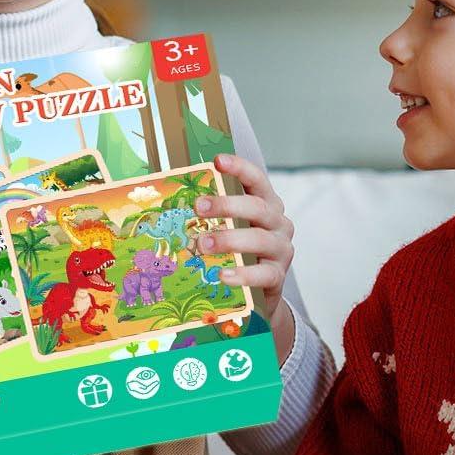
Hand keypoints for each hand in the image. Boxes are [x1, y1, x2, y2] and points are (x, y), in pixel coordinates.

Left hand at [196, 154, 294, 343]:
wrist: (261, 294)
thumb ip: (214, 215)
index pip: (257, 180)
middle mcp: (279, 223)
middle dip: (227, 205)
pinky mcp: (278, 276)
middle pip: (257, 207)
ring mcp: (281, 250)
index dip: (240, 168)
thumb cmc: (240, 253)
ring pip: (259, 239)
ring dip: (229, 239)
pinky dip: (242, 275)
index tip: (218, 160)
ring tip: (202, 244)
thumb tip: (173, 200)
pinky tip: (222, 276)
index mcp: (267, 204)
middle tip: (198, 207)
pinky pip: (262, 274)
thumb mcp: (231, 228)